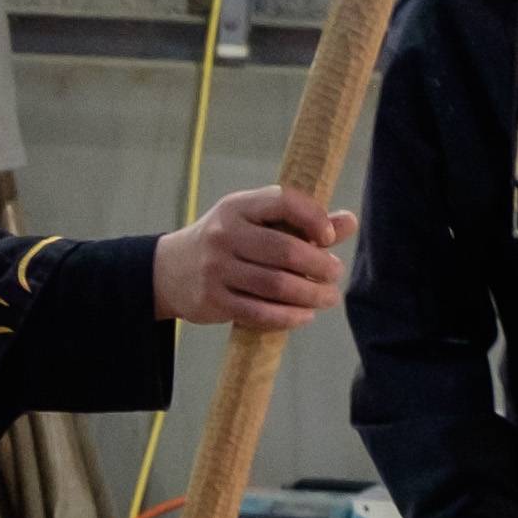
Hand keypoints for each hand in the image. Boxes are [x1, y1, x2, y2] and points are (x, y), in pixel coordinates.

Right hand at [155, 187, 356, 331]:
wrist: (168, 270)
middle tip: (335, 274)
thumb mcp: (254, 221)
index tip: (329, 238)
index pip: (282, 201)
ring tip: (328, 297)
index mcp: (237, 207)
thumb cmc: (225, 242)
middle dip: (320, 265)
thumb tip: (348, 222)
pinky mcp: (213, 300)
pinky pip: (259, 313)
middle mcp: (224, 235)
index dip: (313, 218)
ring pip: (276, 285)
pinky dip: (288, 316)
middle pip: (285, 251)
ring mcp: (216, 270)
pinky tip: (304, 315)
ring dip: (311, 294)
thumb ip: (300, 222)